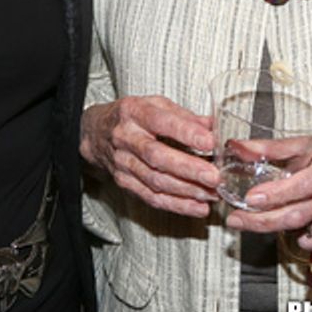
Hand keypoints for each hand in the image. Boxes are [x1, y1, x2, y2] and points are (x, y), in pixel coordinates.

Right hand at [80, 96, 218, 217]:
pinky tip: (197, 206)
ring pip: (155, 181)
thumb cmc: (132, 117)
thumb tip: (214, 126)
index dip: (186, 132)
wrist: (96, 133)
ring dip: (187, 190)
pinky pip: (151, 198)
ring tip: (212, 193)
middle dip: (188, 168)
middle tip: (214, 176)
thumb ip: (184, 116)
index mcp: (134, 112)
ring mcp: (123, 162)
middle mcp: (126, 137)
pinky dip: (177, 205)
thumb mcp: (155, 104)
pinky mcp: (125, 182)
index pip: (161, 122)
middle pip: (157, 156)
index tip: (209, 141)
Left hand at [224, 139, 311, 251]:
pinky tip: (296, 223)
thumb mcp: (308, 146)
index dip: (276, 194)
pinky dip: (299, 235)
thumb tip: (238, 147)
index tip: (250, 198)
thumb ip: (272, 148)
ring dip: (275, 226)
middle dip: (263, 220)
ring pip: (303, 229)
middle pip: (299, 214)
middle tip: (236, 220)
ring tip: (252, 220)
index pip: (302, 184)